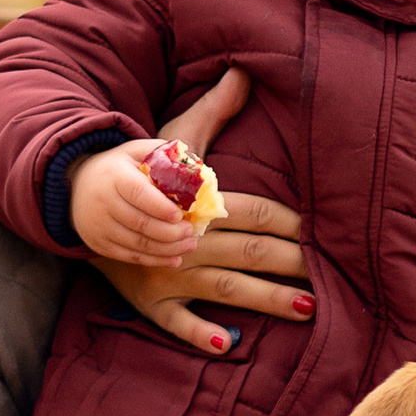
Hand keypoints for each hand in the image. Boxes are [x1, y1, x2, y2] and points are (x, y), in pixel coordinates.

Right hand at [69, 139, 201, 270]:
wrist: (75, 186)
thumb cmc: (117, 167)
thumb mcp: (135, 151)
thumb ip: (164, 154)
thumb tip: (198, 167)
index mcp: (114, 176)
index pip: (138, 194)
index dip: (160, 207)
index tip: (181, 215)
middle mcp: (103, 203)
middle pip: (140, 223)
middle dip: (170, 232)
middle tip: (191, 232)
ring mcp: (99, 226)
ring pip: (137, 244)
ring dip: (167, 249)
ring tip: (190, 245)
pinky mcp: (99, 244)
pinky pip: (129, 257)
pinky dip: (154, 260)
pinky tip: (174, 259)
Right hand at [87, 66, 313, 357]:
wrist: (82, 208)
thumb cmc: (142, 173)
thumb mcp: (174, 138)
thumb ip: (214, 111)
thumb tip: (244, 72)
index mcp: (199, 203)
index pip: (253, 211)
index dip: (289, 221)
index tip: (324, 230)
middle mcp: (189, 240)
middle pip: (250, 251)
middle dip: (292, 262)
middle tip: (333, 274)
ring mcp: (169, 274)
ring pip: (227, 289)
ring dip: (267, 299)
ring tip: (309, 308)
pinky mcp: (151, 302)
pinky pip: (177, 323)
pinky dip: (201, 333)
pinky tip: (231, 343)